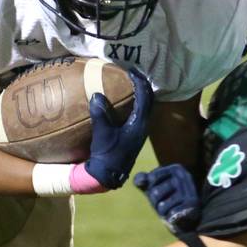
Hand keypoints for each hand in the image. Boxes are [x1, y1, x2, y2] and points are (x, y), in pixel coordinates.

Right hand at [86, 68, 153, 188]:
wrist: (108, 175)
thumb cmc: (107, 155)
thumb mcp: (102, 134)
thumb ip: (100, 114)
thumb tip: (97, 95)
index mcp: (140, 124)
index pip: (145, 97)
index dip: (140, 82)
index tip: (132, 71)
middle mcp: (143, 126)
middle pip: (148, 100)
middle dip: (142, 85)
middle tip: (132, 74)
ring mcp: (139, 131)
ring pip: (145, 107)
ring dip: (139, 94)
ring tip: (128, 84)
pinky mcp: (134, 135)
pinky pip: (138, 113)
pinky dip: (134, 103)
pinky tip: (122, 102)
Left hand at [134, 164, 200, 233]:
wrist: (188, 217)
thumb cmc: (167, 198)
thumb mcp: (152, 186)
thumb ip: (141, 180)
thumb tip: (139, 181)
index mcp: (176, 169)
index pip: (151, 178)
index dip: (150, 188)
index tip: (161, 190)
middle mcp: (184, 177)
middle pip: (155, 193)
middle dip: (155, 202)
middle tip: (165, 203)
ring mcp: (189, 191)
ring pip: (162, 206)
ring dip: (162, 212)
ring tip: (171, 209)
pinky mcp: (192, 206)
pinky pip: (171, 214)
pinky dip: (170, 218)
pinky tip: (177, 215)